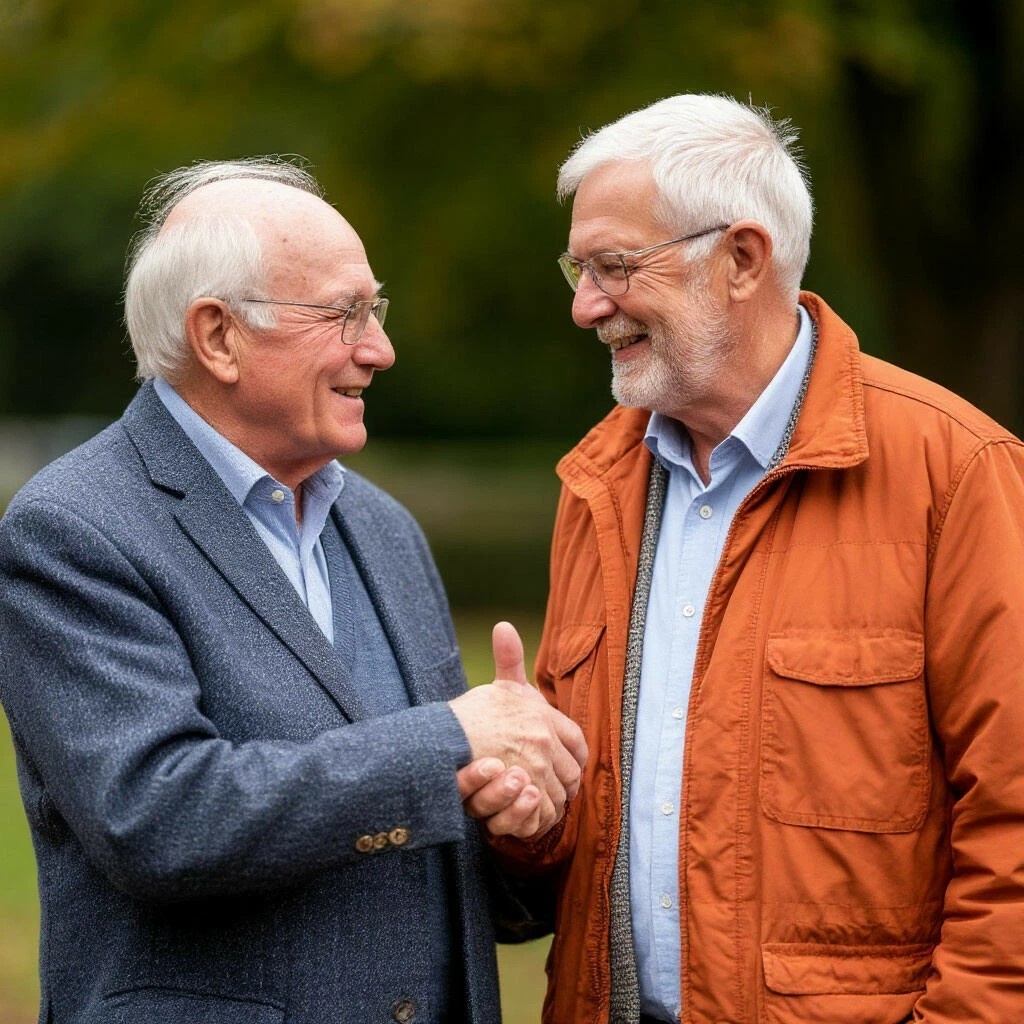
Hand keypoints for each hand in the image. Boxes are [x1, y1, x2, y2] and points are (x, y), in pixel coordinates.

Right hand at [449, 622, 586, 837]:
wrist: (439, 743)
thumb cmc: (469, 715)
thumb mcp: (495, 686)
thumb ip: (508, 658)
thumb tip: (504, 625)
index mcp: (542, 716)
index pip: (577, 742)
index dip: (575, 757)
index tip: (566, 764)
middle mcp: (542, 741)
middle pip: (571, 773)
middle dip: (564, 783)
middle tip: (552, 788)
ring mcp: (532, 768)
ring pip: (557, 797)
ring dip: (550, 803)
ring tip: (536, 802)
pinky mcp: (518, 796)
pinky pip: (540, 815)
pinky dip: (537, 819)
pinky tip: (527, 814)